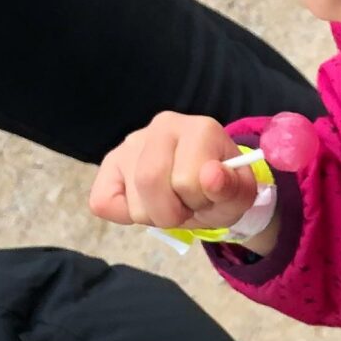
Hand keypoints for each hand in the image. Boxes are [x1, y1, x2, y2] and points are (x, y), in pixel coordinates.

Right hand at [88, 111, 278, 254]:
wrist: (206, 187)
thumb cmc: (220, 188)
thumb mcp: (238, 195)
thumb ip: (232, 187)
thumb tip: (212, 175)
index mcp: (198, 129)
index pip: (186, 180)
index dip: (198, 200)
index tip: (207, 197)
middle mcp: (162, 126)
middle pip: (149, 182)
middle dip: (172, 211)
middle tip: (186, 205)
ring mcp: (131, 142)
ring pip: (132, 200)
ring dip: (154, 214)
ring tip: (170, 201)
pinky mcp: (109, 162)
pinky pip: (102, 201)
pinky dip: (123, 214)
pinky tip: (144, 202)